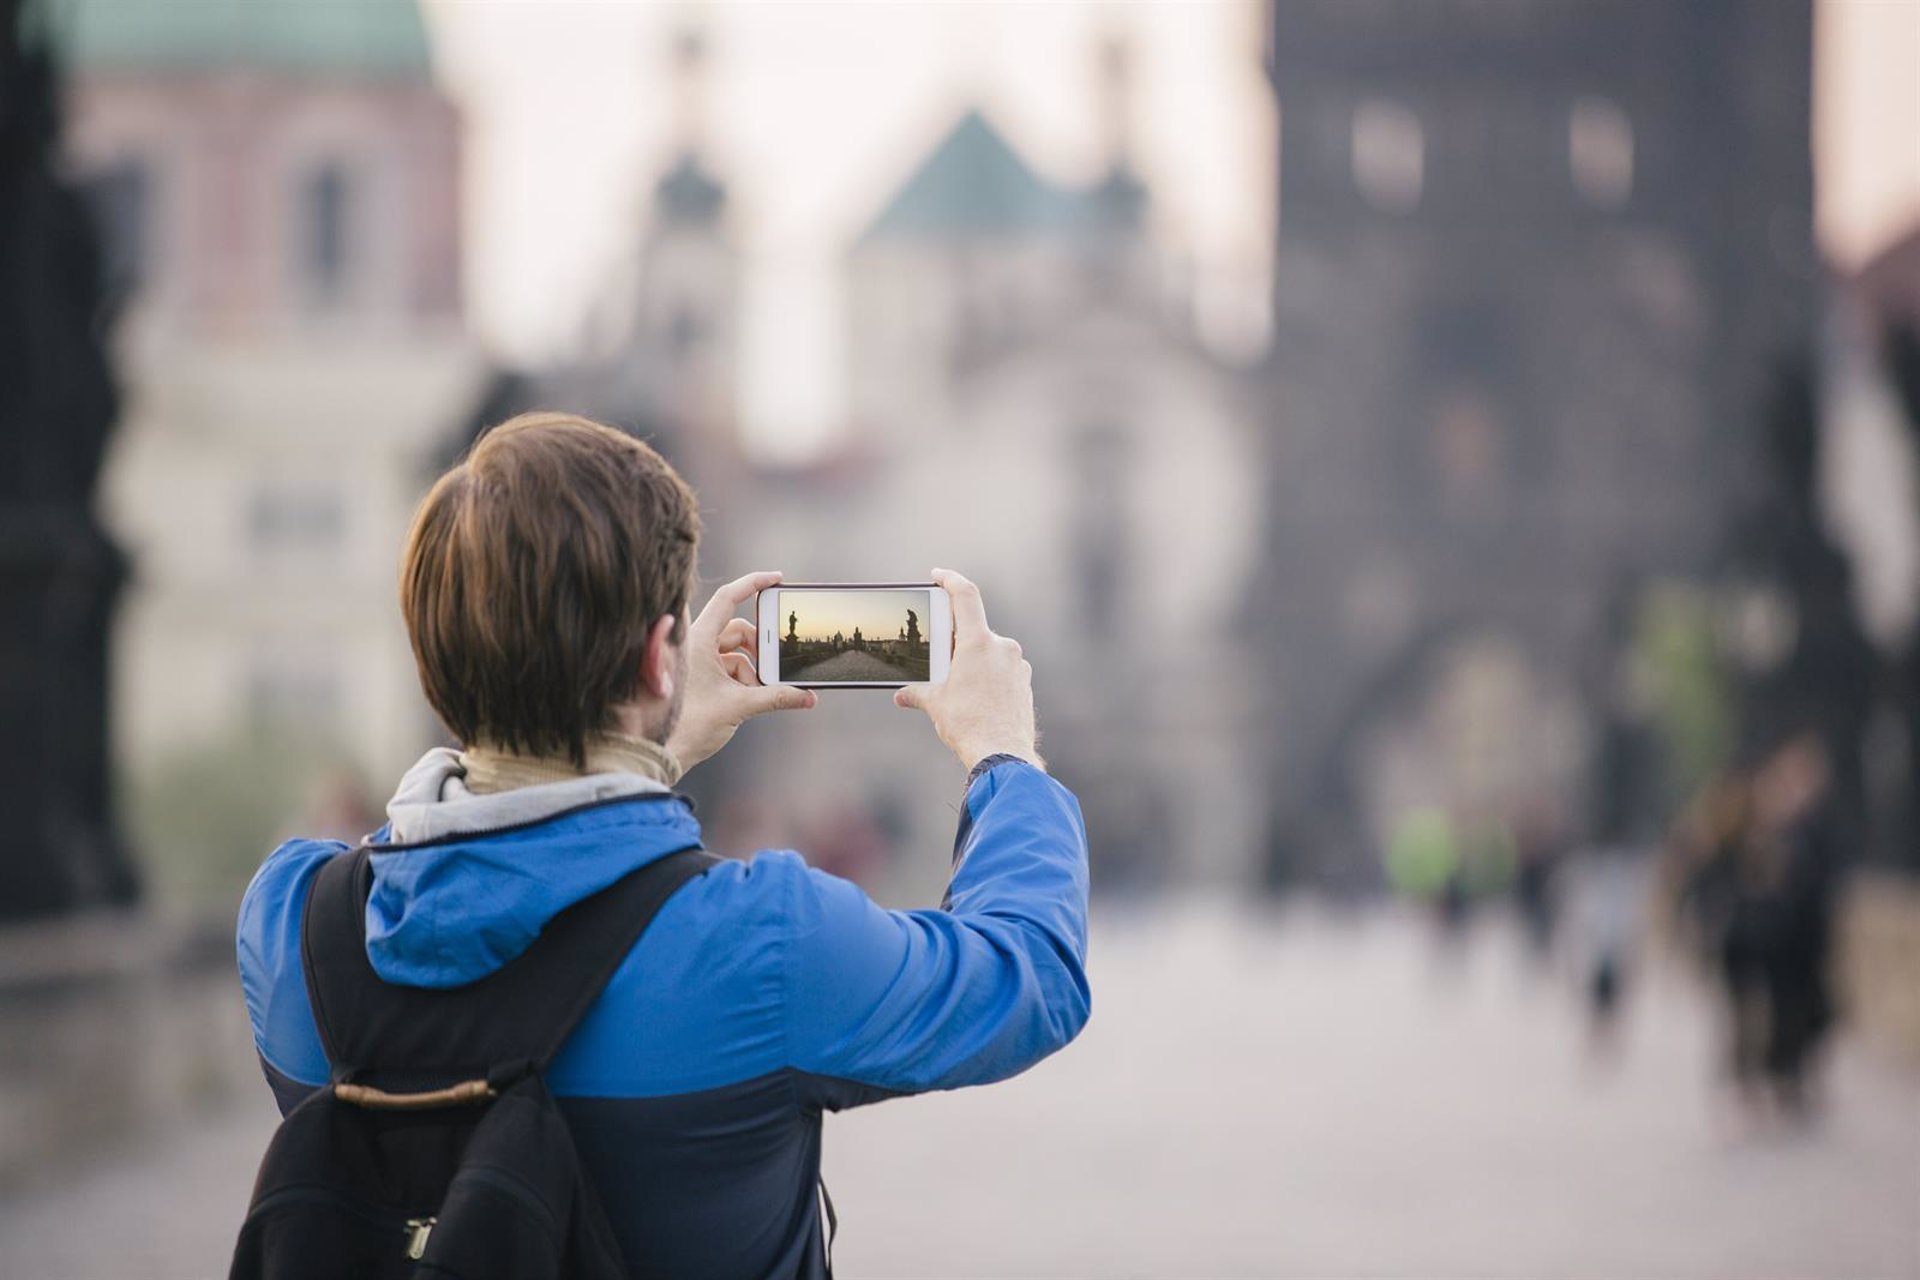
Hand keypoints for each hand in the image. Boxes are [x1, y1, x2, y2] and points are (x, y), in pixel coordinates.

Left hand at [667, 570, 815, 773]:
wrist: (663, 751)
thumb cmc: (690, 724)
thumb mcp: (740, 706)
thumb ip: (777, 698)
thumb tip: (809, 697)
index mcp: (699, 640)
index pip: (728, 598)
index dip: (753, 583)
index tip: (777, 579)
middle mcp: (697, 645)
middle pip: (738, 630)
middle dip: (759, 648)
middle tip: (776, 665)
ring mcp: (698, 661)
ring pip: (736, 652)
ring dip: (752, 671)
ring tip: (757, 693)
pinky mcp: (701, 677)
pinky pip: (730, 669)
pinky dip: (744, 681)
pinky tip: (748, 700)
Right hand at [894, 569, 1041, 771]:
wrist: (1003, 755)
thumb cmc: (968, 725)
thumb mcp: (936, 704)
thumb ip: (917, 693)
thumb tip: (902, 695)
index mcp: (978, 643)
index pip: (965, 596)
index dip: (950, 579)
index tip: (938, 575)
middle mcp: (1002, 647)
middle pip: (974, 631)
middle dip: (955, 643)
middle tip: (940, 663)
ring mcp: (1017, 665)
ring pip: (989, 653)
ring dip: (972, 662)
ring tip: (958, 690)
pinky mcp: (1024, 682)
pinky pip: (1003, 670)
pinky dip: (988, 676)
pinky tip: (978, 699)